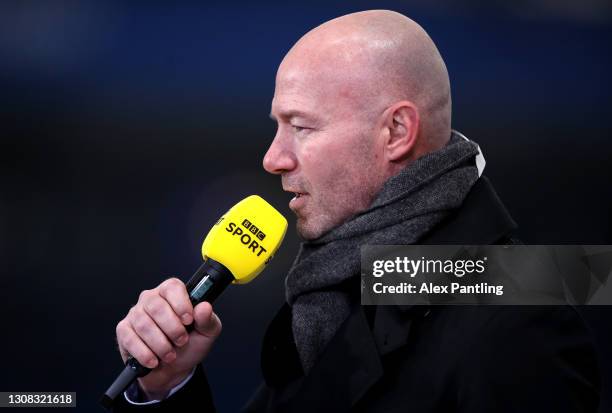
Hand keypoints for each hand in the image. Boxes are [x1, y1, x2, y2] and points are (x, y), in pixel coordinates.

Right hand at [115, 277, 221, 399]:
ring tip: (170, 354)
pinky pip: (130, 339)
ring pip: (143, 324)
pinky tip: (154, 360)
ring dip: (160, 344)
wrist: (173, 370)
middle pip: (156, 306)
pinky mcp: (124, 330)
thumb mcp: (206, 334)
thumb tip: (204, 307)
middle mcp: (152, 299)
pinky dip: (145, 353)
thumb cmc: (189, 346)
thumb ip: (207, 320)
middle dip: (172, 328)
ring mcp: (135, 314)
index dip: (180, 303)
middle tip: (181, 341)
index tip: (189, 320)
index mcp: (172, 294)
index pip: (172, 287)